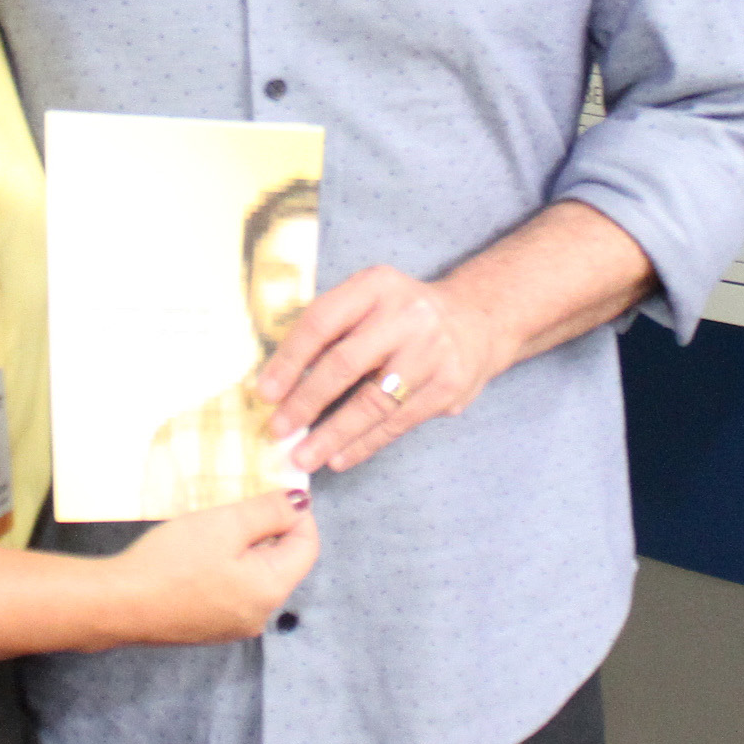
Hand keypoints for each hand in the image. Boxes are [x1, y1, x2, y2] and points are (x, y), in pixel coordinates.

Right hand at [105, 492, 317, 643]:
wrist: (118, 605)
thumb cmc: (171, 562)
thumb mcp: (225, 524)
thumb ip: (269, 511)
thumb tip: (301, 502)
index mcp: (271, 590)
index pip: (307, 546)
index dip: (297, 513)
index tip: (273, 488)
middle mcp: (259, 615)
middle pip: (282, 561)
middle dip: (267, 528)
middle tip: (238, 502)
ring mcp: (233, 626)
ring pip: (255, 574)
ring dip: (244, 546)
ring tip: (215, 525)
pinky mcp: (208, 627)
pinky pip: (233, 589)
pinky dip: (226, 566)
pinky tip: (198, 552)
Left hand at [260, 268, 499, 473]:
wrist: (478, 319)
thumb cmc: (403, 316)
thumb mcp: (371, 301)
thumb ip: (333, 330)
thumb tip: (279, 382)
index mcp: (375, 286)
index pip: (322, 321)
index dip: (290, 359)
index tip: (265, 392)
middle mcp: (406, 315)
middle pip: (345, 363)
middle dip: (306, 401)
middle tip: (279, 429)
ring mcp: (430, 352)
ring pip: (372, 402)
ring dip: (333, 433)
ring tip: (304, 455)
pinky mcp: (447, 387)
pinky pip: (397, 422)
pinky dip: (364, 443)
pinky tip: (339, 457)